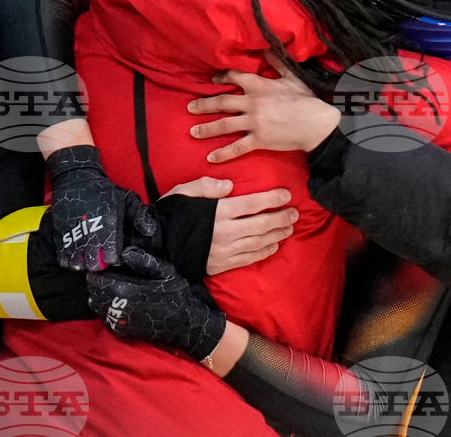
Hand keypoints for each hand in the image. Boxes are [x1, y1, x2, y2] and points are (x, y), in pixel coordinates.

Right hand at [47, 145, 157, 270]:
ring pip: (78, 264)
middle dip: (99, 264)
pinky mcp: (59, 236)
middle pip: (94, 265)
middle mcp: (90, 235)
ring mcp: (72, 237)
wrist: (77, 179)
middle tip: (100, 258)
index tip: (114, 255)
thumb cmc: (105, 191)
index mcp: (108, 227)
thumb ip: (139, 216)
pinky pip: (63, 259)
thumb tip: (150, 232)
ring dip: (83, 264)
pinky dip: (68, 261)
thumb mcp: (127, 198)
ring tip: (88, 257)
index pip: (112, 258)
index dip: (114, 260)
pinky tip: (75, 256)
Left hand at [86, 247, 225, 360]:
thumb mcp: (166, 272)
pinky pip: (103, 317)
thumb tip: (125, 252)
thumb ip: (144, 261)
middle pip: (93, 291)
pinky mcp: (120, 331)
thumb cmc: (176, 294)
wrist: (184, 324)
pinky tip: (115, 302)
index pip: (98, 279)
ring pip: (95, 305)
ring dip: (99, 294)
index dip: (98, 270)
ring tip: (109, 286)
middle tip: (106, 273)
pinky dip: (104, 308)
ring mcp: (117, 321)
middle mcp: (116, 308)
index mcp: (125, 290)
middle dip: (97, 282)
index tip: (104, 264)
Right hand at [162, 177, 297, 274]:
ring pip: (258, 243)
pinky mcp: (221, 265)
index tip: (286, 194)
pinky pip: (248, 259)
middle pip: (261, 225)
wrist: (155, 247)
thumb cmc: (169, 215)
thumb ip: (206, 186)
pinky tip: (274, 246)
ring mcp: (224, 251)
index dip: (272, 199)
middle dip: (281, 218)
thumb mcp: (183, 192)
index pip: (252, 204)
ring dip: (277, 235)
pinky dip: (264, 252)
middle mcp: (224, 232)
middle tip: (295, 213)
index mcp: (217, 212)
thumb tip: (229, 186)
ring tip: (289, 228)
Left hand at [188, 51, 340, 161]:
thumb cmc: (307, 100)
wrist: (317, 124)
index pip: (235, 77)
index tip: (213, 80)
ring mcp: (254, 122)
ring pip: (224, 124)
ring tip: (193, 131)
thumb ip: (278, 63)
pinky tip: (211, 157)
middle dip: (204, 105)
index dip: (222, 77)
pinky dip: (223, 153)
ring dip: (206, 128)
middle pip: (222, 102)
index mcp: (260, 85)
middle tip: (190, 107)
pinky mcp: (259, 140)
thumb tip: (267, 48)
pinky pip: (237, 147)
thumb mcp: (293, 77)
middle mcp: (252, 103)